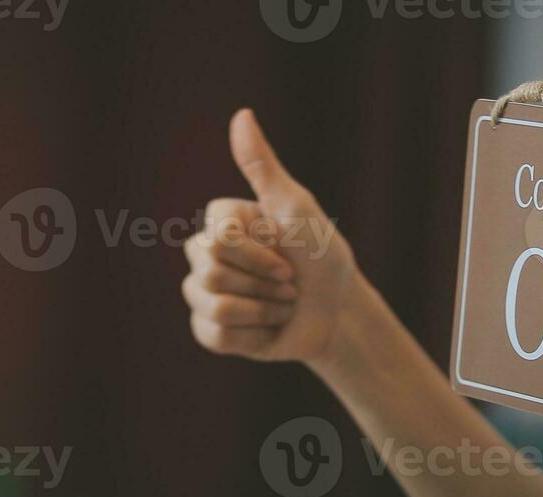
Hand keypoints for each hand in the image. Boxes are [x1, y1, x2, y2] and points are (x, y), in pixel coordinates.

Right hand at [181, 109, 368, 366]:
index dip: (259, 255)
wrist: (338, 313)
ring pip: (212, 308)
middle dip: (262, 285)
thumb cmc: (321, 255)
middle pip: (210, 273)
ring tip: (280, 306)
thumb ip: (263, 166)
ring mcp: (205, 293)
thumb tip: (242, 114)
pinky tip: (267, 329)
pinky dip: (251, 337)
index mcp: (221, 222)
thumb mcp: (297, 208)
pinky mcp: (211, 330)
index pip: (218, 240)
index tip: (288, 256)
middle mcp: (206, 254)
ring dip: (261, 312)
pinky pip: (213, 336)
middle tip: (288, 283)